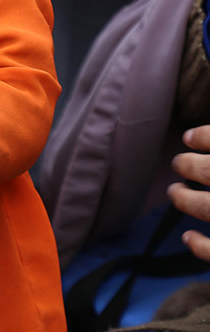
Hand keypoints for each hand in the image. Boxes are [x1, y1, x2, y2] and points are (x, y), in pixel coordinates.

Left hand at [168, 125, 209, 260]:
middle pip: (209, 172)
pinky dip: (201, 246)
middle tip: (178, 164)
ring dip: (186, 200)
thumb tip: (199, 136)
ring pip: (208, 208)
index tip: (189, 137)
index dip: (205, 136)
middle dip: (189, 166)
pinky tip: (188, 238)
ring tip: (175, 192)